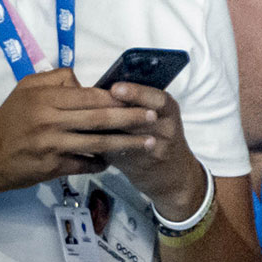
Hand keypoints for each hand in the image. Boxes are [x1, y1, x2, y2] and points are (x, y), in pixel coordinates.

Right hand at [0, 68, 179, 199]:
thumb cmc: (8, 120)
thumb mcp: (26, 88)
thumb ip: (57, 79)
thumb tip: (84, 81)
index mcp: (47, 99)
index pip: (90, 96)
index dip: (117, 97)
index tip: (139, 97)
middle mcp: (51, 122)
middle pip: (98, 119)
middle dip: (129, 118)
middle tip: (153, 117)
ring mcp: (52, 147)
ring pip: (96, 144)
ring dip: (124, 143)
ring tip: (147, 142)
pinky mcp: (51, 168)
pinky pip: (83, 164)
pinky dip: (101, 162)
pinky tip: (116, 160)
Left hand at [97, 82, 206, 218]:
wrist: (173, 173)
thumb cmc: (159, 135)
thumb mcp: (158, 115)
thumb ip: (136, 103)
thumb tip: (101, 90)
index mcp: (169, 109)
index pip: (157, 98)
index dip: (136, 92)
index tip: (115, 87)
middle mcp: (167, 128)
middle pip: (142, 118)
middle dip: (117, 111)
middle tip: (94, 104)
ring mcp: (157, 149)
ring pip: (129, 139)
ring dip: (107, 131)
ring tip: (87, 123)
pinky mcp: (143, 167)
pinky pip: (121, 156)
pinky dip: (105, 150)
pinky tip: (90, 144)